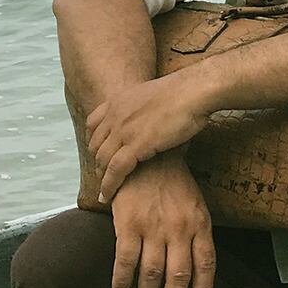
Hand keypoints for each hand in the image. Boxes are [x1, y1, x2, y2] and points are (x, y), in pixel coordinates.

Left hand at [87, 69, 212, 200]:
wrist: (193, 91)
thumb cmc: (186, 92)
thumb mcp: (155, 96)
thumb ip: (145, 107)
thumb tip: (152, 116)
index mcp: (119, 101)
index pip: (93, 124)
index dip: (95, 142)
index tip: (100, 153)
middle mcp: (115, 115)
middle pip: (96, 144)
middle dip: (98, 162)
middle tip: (103, 175)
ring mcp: (123, 130)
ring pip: (102, 159)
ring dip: (101, 177)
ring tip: (105, 190)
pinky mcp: (135, 145)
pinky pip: (115, 170)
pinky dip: (108, 185)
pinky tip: (107, 196)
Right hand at [108, 155, 216, 287]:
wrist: (148, 156)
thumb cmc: (174, 183)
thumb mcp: (196, 205)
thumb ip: (197, 233)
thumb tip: (197, 265)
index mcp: (200, 225)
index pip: (206, 265)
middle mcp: (179, 230)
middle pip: (179, 277)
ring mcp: (153, 228)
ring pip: (152, 273)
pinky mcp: (128, 225)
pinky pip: (125, 261)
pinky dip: (122, 281)